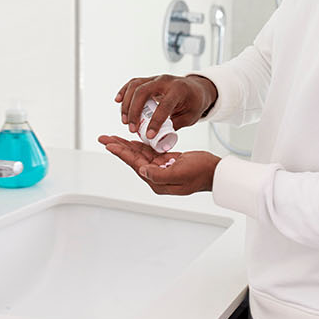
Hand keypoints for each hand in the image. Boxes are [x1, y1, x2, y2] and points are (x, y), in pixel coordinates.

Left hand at [97, 135, 219, 195]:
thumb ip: (159, 174)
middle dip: (118, 147)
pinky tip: (131, 139)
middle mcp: (156, 176)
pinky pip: (149, 152)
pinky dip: (140, 144)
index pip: (135, 164)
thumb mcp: (180, 174)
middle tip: (104, 138)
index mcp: (157, 181)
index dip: (121, 153)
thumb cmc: (201, 173)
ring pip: (139, 154)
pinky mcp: (166, 161)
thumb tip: (141, 170)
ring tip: (112, 138)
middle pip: (133, 159)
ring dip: (126, 145)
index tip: (109, 144)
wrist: (215, 172)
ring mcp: (161, 169)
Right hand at [115, 74, 218, 135]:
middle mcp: (165, 81)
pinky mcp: (149, 80)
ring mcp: (156, 78)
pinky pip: (133, 83)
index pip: (164, 105)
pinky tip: (117, 101)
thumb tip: (157, 138)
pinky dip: (124, 91)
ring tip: (124, 121)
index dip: (155, 121)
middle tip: (132, 129)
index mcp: (179, 90)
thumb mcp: (190, 117)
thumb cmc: (194, 103)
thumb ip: (174, 126)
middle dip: (134, 111)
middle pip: (143, 92)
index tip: (149, 135)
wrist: (197, 88)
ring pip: (135, 86)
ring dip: (127, 104)